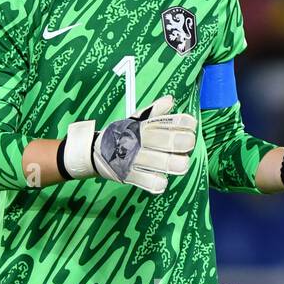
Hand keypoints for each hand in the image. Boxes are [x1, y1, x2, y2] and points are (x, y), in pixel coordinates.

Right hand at [58, 95, 196, 194]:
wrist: (92, 152)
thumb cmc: (120, 135)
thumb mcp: (135, 121)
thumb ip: (155, 112)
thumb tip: (170, 100)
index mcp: (141, 126)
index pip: (164, 121)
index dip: (181, 122)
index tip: (191, 124)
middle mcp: (137, 140)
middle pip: (163, 140)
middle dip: (181, 141)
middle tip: (189, 144)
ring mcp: (132, 158)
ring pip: (158, 162)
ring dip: (173, 163)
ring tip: (182, 165)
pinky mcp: (127, 175)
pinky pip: (145, 181)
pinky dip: (156, 183)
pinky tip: (162, 182)